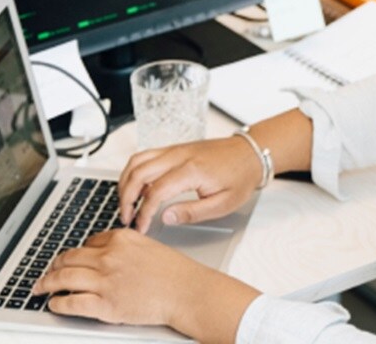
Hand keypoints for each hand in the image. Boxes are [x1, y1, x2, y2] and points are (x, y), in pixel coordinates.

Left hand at [31, 228, 259, 338]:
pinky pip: (71, 303)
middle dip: (54, 266)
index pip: (88, 242)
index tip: (68, 259)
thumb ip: (125, 247)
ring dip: (47, 283)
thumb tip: (106, 251)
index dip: (75, 252)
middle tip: (47, 272)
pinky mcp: (105, 305)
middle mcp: (109, 257)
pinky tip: (54, 304)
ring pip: (64, 279)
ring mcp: (105, 281)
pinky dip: (58, 304)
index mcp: (120, 239)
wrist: (187, 292)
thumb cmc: (174, 273)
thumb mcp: (148, 246)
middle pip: (70, 258)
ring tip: (40, 288)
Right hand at [118, 135, 261, 233]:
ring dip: (125, 182)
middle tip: (126, 217)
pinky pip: (145, 156)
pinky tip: (136, 188)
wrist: (250, 153)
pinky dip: (134, 171)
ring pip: (137, 160)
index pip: (155, 191)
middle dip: (126, 197)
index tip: (141, 227)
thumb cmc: (240, 176)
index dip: (143, 212)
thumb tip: (165, 218)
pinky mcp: (174, 149)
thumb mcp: (223, 204)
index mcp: (192, 170)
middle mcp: (179, 156)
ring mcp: (174, 150)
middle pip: (138, 172)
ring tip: (126, 203)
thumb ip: (192, 212)